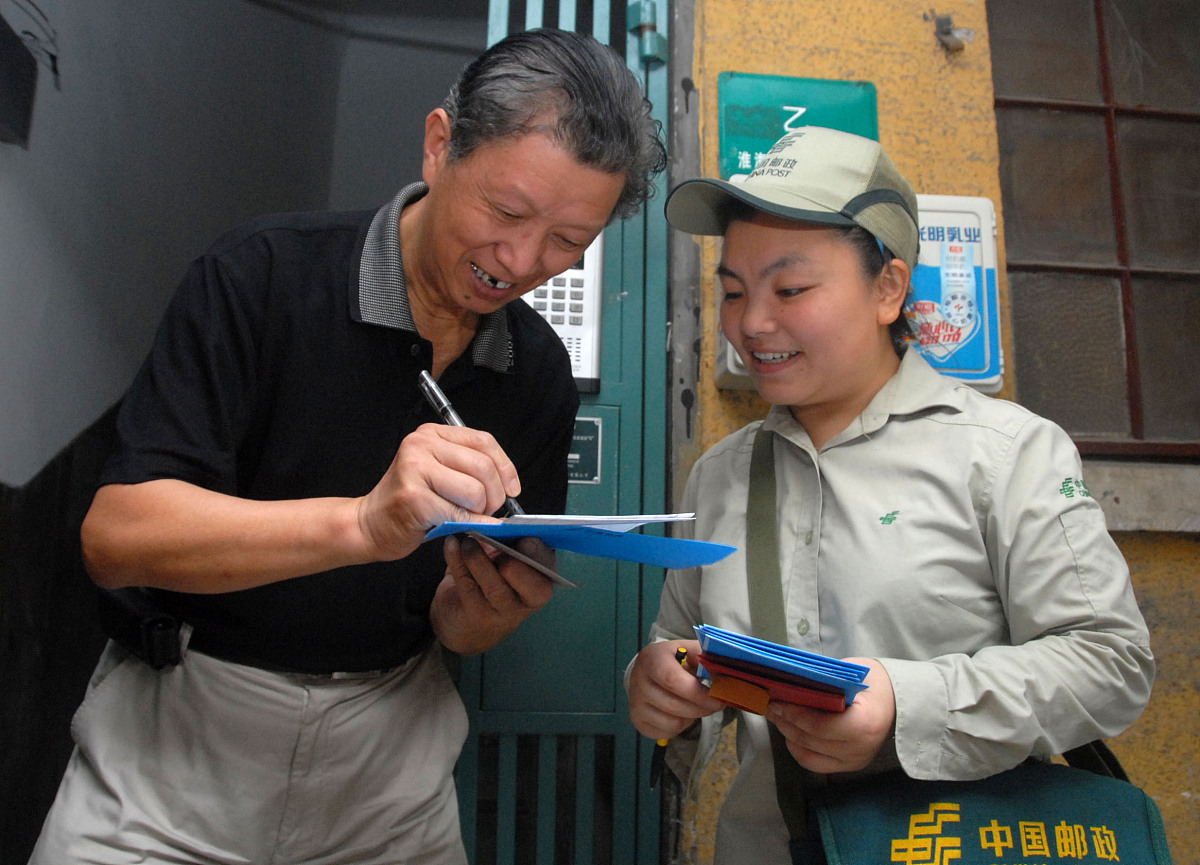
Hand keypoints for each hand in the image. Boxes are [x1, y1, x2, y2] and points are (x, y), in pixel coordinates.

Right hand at [356, 423, 522, 561]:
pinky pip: (460, 513)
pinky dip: (471, 525)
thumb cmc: (410, 502)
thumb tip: (510, 484)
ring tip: (467, 517)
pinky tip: (465, 528)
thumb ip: (469, 468)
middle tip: (487, 510)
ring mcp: (415, 469)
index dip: (505, 467)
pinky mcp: (414, 498)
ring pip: (475, 491)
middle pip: (483, 466)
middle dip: (495, 495)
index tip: (512, 488)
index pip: (483, 441)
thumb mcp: (439, 472)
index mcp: (431, 434)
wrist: (369, 524)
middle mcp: (421, 445)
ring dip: (480, 512)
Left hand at [430, 534, 555, 653]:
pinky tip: (451, 545)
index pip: (546, 564)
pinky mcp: (478, 616)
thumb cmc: (488, 581)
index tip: (520, 534)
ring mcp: (504, 611)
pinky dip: (456, 561)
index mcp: (541, 579)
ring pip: (495, 586)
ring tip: (466, 540)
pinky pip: (468, 585)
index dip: (536, 549)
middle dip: (511, 559)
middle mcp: (528, 599)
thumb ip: (505, 541)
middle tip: (493, 540)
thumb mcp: (502, 559)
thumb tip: (497, 522)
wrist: (464, 623)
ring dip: (477, 558)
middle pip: (528, 581)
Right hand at [628, 640, 724, 739]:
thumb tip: (726, 674)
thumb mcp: (691, 651)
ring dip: (693, 717)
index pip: (672, 679)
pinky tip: (683, 713)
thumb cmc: (677, 659)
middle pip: (674, 705)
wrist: (651, 669)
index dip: (697, 692)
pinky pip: (667, 732)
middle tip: (716, 705)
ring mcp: (635, 703)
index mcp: (651, 658)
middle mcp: (638, 680)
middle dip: (701, 708)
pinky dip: (682, 726)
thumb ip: (708, 659)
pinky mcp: (638, 721)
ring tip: (697, 705)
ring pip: (673, 722)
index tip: (717, 698)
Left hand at [767, 658, 895, 773]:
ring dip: (788, 736)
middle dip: (785, 722)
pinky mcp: (849, 766)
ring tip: (777, 717)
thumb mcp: (849, 674)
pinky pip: (816, 764)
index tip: (776, 701)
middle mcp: (860, 749)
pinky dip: (798, 750)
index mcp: (863, 724)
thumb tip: (787, 684)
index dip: (794, 715)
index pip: (819, 726)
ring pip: (809, 755)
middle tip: (770, 706)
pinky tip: (790, 734)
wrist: (898, 700)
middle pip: (810, 740)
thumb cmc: (872, 682)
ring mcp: (855, 761)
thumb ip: (822, 683)